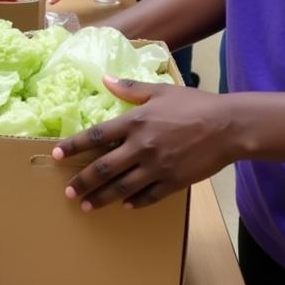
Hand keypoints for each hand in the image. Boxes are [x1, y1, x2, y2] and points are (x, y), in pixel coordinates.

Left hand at [52, 77, 234, 209]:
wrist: (227, 127)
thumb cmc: (194, 104)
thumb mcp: (160, 90)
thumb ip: (131, 88)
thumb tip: (105, 79)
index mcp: (135, 122)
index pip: (96, 136)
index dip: (74, 146)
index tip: (56, 155)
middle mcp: (141, 146)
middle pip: (104, 168)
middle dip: (83, 181)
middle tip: (68, 192)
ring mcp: (156, 167)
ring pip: (122, 187)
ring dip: (102, 198)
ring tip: (86, 205)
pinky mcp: (173, 182)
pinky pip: (147, 196)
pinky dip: (134, 202)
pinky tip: (124, 205)